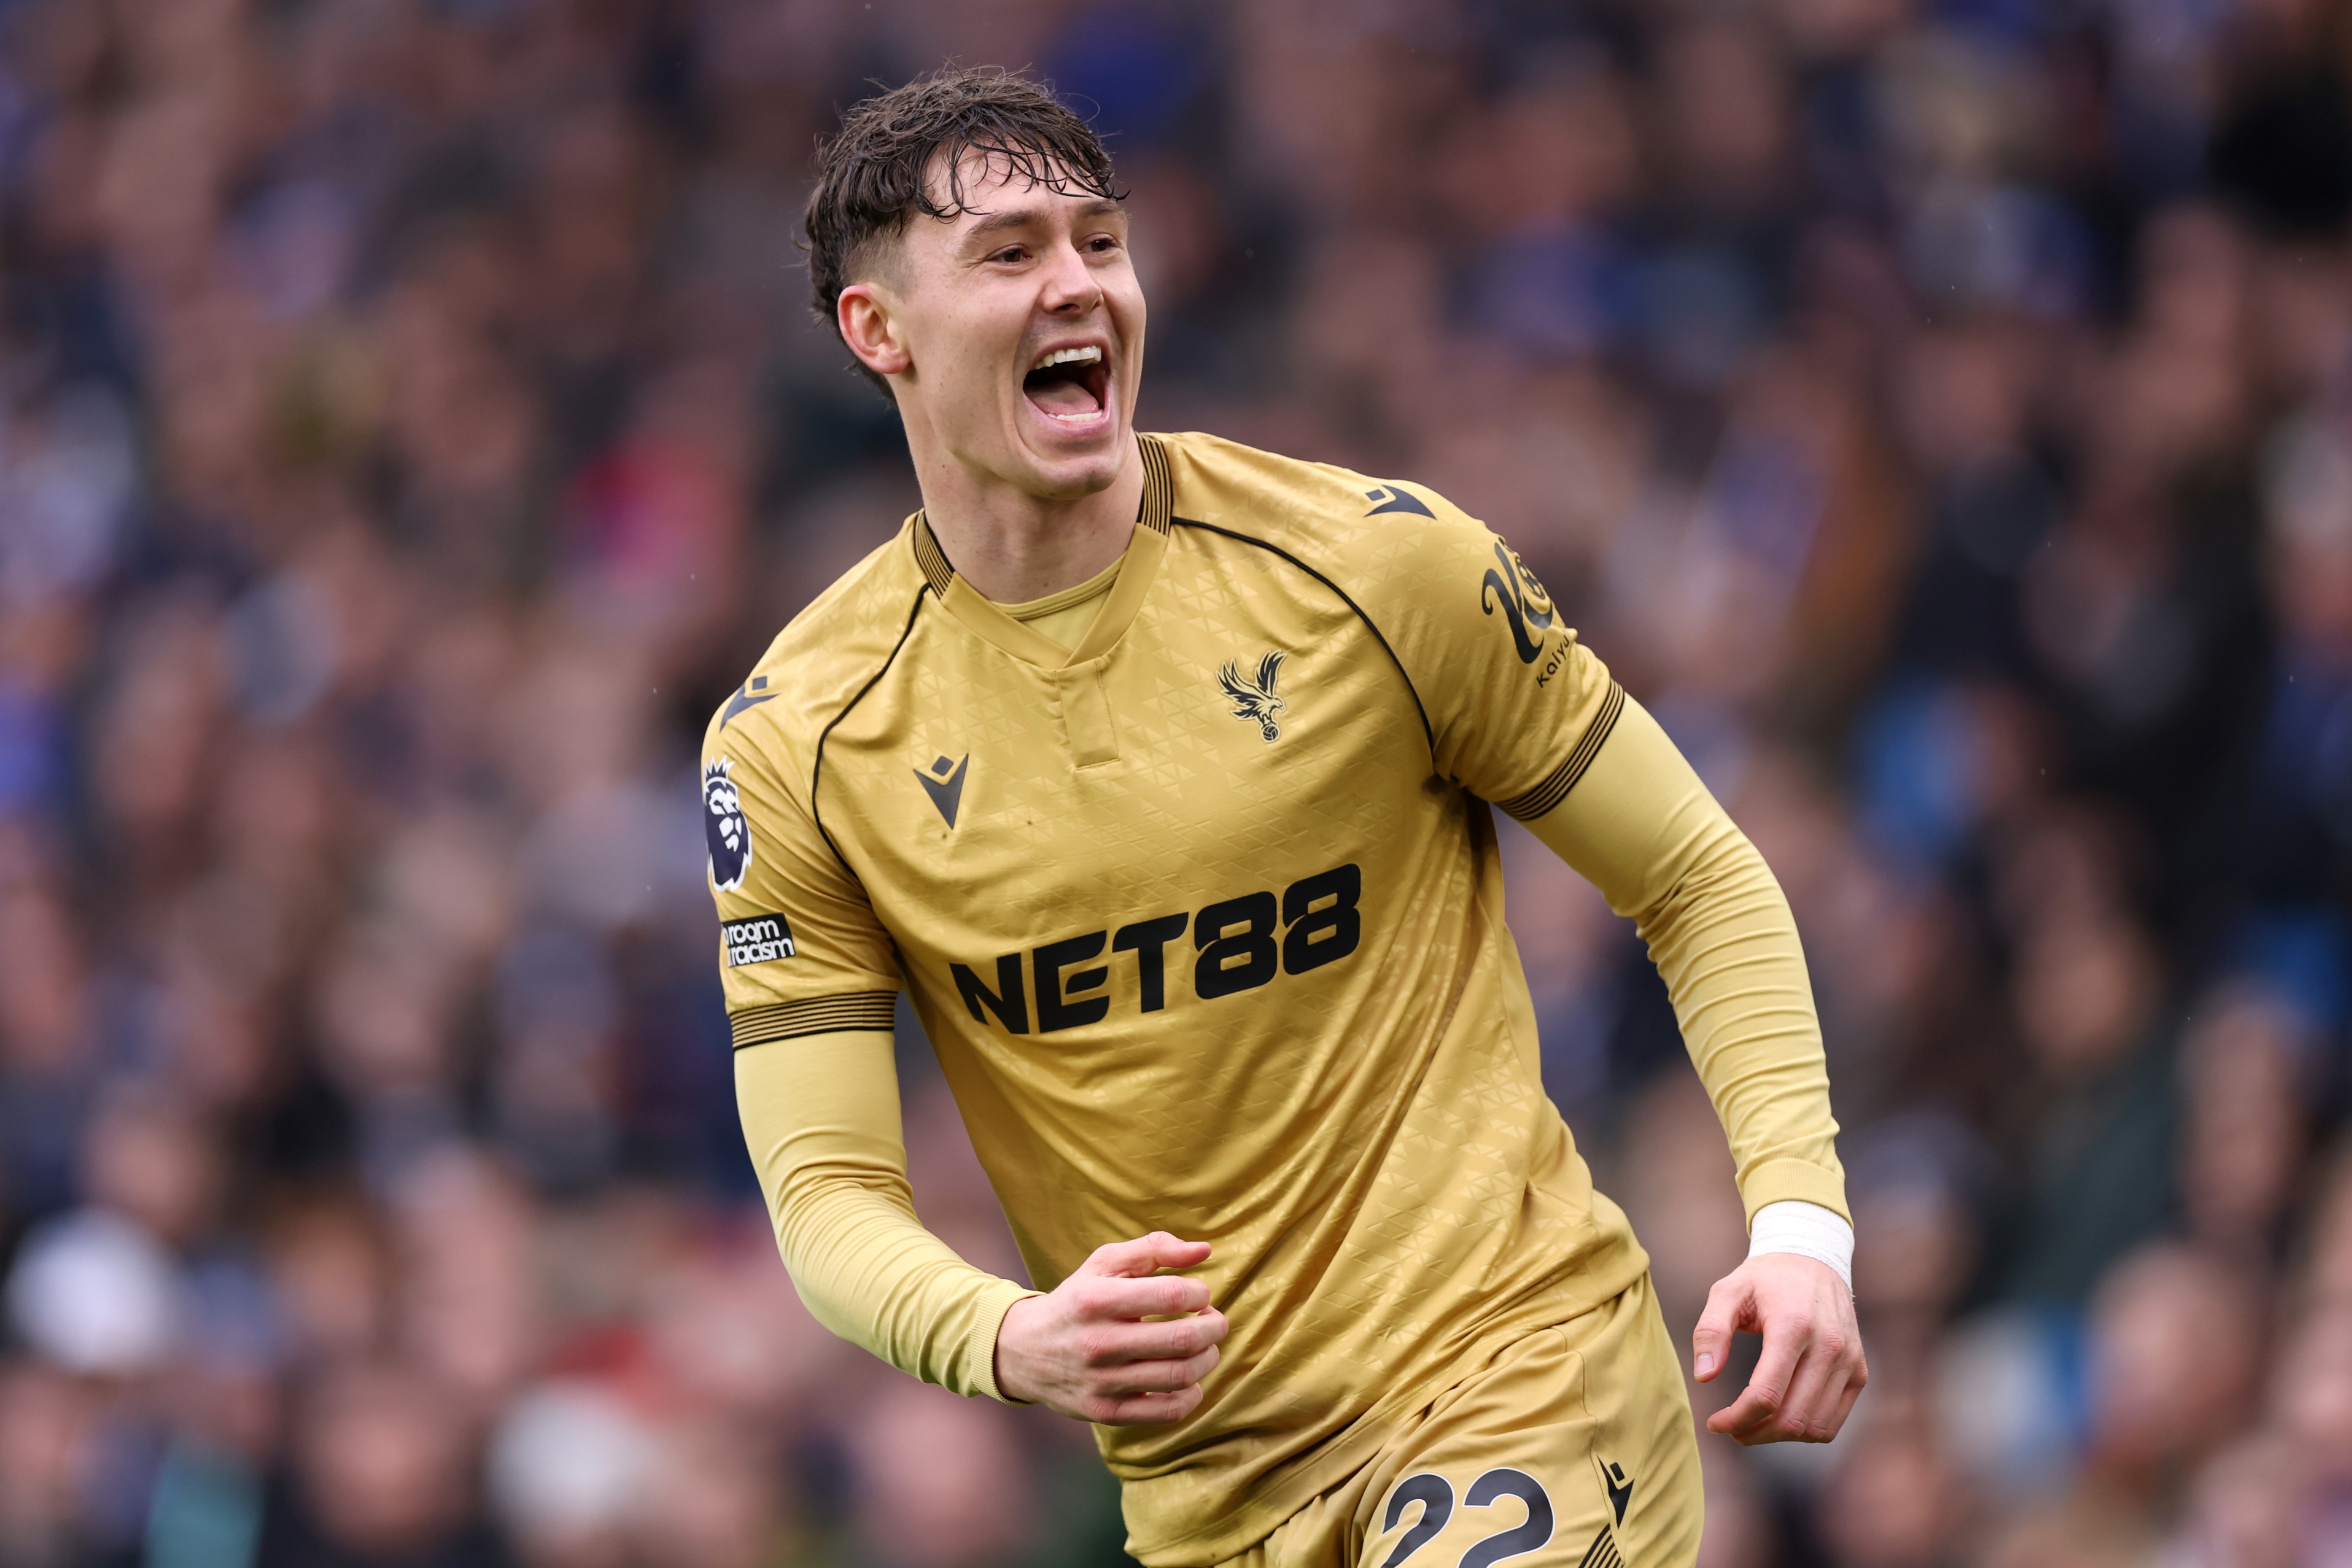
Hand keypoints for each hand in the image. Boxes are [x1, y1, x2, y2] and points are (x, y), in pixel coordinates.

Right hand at [993, 1231, 1227, 1424]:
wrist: (1023, 1351)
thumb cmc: (1077, 1300)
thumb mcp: (1104, 1263)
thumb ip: (1154, 1249)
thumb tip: (1204, 1250)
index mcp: (1097, 1299)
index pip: (1171, 1296)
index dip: (1199, 1293)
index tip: (1199, 1294)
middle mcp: (1097, 1343)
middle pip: (1183, 1339)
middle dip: (1213, 1326)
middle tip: (1213, 1320)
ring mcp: (1101, 1382)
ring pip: (1180, 1375)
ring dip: (1208, 1358)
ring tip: (1205, 1346)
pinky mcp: (1106, 1413)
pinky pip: (1167, 1412)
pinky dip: (1191, 1395)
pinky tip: (1189, 1379)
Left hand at [1692, 1252, 1866, 1444]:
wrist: (1813, 1259)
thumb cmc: (1765, 1279)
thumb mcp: (1728, 1291)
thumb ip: (1710, 1330)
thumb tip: (1703, 1376)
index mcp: (1793, 1326)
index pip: (1767, 1394)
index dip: (1737, 1418)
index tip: (1715, 1422)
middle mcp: (1828, 1346)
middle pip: (1791, 1417)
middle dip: (1754, 1432)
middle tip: (1730, 1428)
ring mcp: (1849, 1361)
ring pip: (1814, 1427)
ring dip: (1779, 1436)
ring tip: (1752, 1424)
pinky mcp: (1859, 1371)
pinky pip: (1833, 1421)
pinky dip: (1805, 1430)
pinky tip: (1780, 1417)